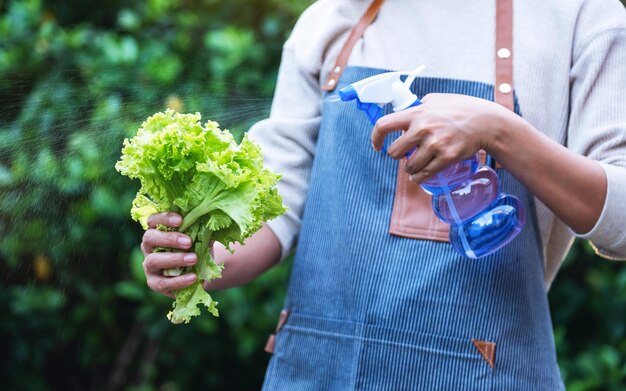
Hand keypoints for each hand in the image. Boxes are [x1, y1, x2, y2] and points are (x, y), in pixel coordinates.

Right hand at [141, 212, 197, 297]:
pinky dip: (178, 280)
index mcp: (157, 231)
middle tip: (188, 242)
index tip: (180, 220)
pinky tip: (193, 277)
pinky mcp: (154, 283)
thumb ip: (200, 231)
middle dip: (169, 239)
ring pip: (153, 260)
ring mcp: (149, 266)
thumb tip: (209, 224)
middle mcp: (149, 247)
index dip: (164, 218)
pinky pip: (162, 283)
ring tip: (194, 259)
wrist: (199, 274)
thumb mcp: (199, 239)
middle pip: (149, 238)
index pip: (153, 220)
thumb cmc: (196, 250)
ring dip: (174, 259)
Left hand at [371, 93, 508, 182]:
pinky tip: (421, 174)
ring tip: (416, 164)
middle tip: (405, 154)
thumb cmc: (460, 109)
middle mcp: (423, 129)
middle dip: (397, 156)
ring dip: (410, 168)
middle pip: (394, 152)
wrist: (486, 122)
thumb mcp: (436, 100)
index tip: (377, 146)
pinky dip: (420, 177)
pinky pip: (424, 174)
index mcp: (416, 113)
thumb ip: (418, 107)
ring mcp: (435, 144)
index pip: (384, 125)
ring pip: (409, 166)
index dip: (376, 137)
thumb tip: (402, 112)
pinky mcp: (447, 157)